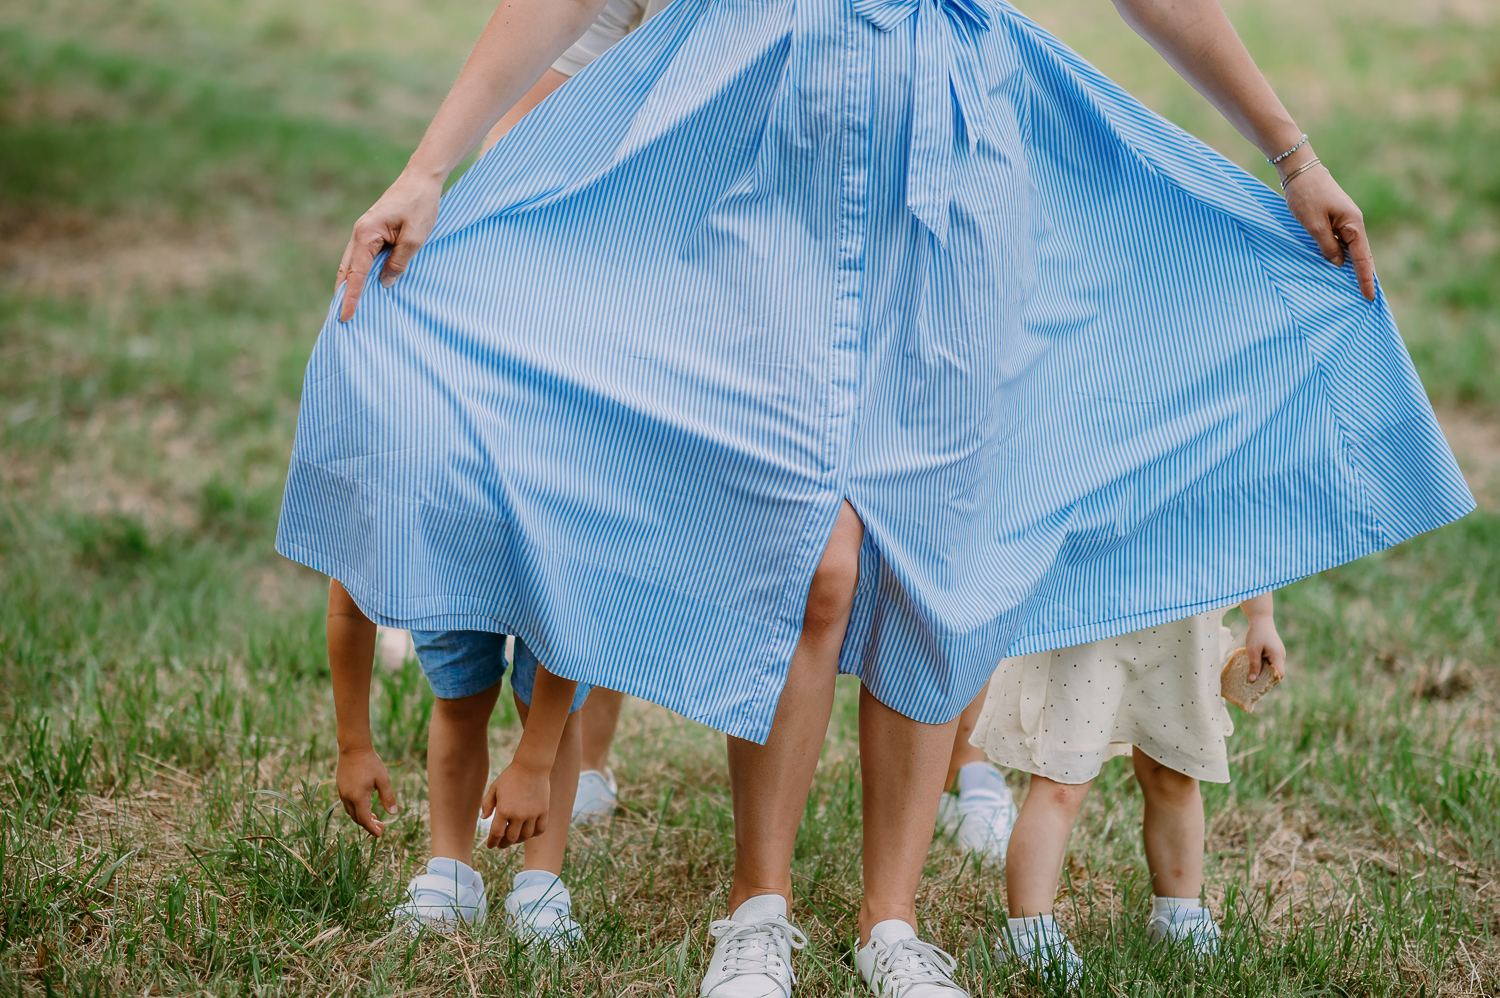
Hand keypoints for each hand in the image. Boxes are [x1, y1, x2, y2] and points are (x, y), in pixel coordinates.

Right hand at [335, 171, 442, 321]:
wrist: (421, 180)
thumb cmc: (420, 206)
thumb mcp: (414, 238)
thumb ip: (398, 263)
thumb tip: (384, 284)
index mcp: (366, 234)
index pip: (356, 274)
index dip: (351, 297)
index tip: (345, 317)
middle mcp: (359, 234)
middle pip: (346, 271)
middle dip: (343, 295)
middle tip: (340, 320)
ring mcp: (364, 233)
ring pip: (351, 265)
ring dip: (349, 286)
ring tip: (348, 308)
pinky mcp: (372, 233)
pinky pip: (362, 258)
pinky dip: (359, 274)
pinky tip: (364, 287)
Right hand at [336, 745, 398, 836]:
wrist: (353, 747)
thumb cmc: (370, 762)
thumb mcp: (383, 779)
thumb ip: (388, 797)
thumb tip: (393, 813)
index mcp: (358, 797)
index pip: (364, 820)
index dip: (372, 829)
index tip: (380, 833)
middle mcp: (347, 797)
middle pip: (357, 818)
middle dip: (368, 825)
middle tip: (381, 826)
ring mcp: (342, 792)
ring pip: (351, 812)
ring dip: (361, 817)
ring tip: (374, 817)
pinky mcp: (340, 787)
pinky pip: (347, 804)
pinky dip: (356, 809)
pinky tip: (365, 806)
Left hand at [481, 763, 549, 848]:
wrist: (532, 766)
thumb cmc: (511, 776)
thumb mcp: (495, 788)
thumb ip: (487, 804)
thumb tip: (484, 818)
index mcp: (504, 810)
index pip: (496, 834)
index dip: (492, 842)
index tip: (490, 846)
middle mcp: (518, 815)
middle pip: (511, 838)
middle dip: (504, 844)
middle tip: (501, 845)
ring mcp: (532, 814)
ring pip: (525, 836)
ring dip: (518, 840)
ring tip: (514, 839)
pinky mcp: (543, 811)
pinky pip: (540, 829)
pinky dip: (534, 834)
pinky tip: (529, 833)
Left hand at [1244, 612, 1286, 684]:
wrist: (1261, 619)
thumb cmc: (1256, 634)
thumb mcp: (1252, 650)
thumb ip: (1254, 665)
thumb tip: (1253, 681)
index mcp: (1278, 656)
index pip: (1279, 675)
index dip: (1270, 681)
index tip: (1258, 685)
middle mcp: (1281, 656)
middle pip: (1276, 673)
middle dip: (1266, 678)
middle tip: (1253, 683)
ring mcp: (1278, 653)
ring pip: (1273, 668)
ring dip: (1263, 672)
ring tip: (1251, 675)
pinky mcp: (1274, 651)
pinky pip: (1271, 662)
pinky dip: (1263, 666)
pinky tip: (1253, 666)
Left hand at [1282, 161, 1376, 300]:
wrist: (1300, 171)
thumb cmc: (1306, 196)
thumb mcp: (1314, 225)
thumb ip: (1327, 246)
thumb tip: (1338, 263)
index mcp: (1353, 224)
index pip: (1362, 258)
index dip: (1365, 278)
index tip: (1369, 296)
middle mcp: (1353, 223)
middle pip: (1361, 255)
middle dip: (1363, 276)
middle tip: (1367, 298)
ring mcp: (1345, 221)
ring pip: (1351, 250)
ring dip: (1352, 267)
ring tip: (1355, 288)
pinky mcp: (1335, 219)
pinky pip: (1341, 243)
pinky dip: (1341, 256)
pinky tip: (1339, 267)